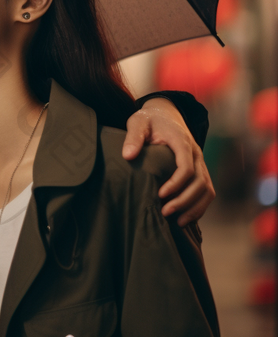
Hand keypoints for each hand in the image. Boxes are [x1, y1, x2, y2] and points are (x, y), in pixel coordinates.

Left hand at [122, 97, 214, 226]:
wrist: (165, 114)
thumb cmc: (150, 120)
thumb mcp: (138, 122)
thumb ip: (133, 137)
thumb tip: (128, 156)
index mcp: (182, 142)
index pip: (186, 167)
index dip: (176, 184)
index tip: (160, 194)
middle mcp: (195, 153)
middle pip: (200, 182)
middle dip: (184, 200)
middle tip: (165, 212)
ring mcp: (200, 162)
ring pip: (207, 189)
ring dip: (195, 207)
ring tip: (177, 222)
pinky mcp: (199, 170)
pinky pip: (206, 191)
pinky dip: (199, 206)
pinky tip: (185, 218)